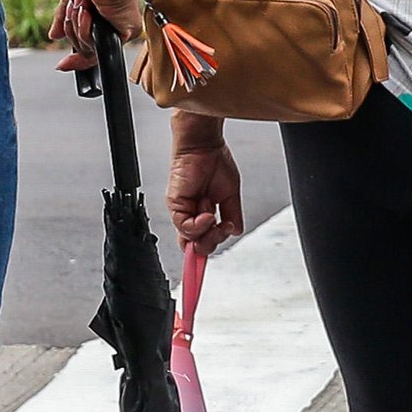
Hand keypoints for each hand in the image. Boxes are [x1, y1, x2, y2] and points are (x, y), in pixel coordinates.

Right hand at [52, 0, 143, 73]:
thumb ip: (64, 18)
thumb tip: (54, 35)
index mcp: (105, 14)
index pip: (90, 45)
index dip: (76, 58)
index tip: (63, 64)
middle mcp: (116, 23)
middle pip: (86, 49)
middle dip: (72, 29)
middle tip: (73, 9)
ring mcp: (123, 29)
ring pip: (90, 49)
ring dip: (78, 26)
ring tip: (82, 5)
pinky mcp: (128, 31)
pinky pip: (98, 46)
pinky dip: (87, 30)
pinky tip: (87, 13)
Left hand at [167, 134, 243, 248]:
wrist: (205, 144)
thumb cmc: (215, 162)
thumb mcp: (231, 194)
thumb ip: (232, 214)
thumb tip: (235, 231)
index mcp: (202, 212)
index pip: (201, 239)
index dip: (205, 252)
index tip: (205, 268)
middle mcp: (191, 213)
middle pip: (195, 245)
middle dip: (210, 245)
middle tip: (222, 232)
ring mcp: (182, 210)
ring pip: (190, 239)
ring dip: (207, 233)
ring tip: (216, 218)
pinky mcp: (175, 204)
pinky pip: (185, 226)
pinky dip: (198, 225)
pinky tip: (208, 214)